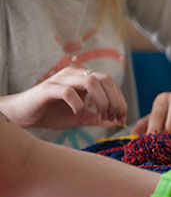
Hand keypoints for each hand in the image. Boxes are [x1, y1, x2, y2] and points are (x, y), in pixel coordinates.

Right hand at [0, 67, 126, 128]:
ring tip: (99, 115)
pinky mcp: (47, 89)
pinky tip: (78, 112)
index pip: (110, 83)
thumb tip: (118, 122)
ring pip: (90, 81)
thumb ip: (98, 118)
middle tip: (114, 117)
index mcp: (83, 78)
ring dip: (101, 100)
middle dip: (115, 100)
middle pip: (104, 79)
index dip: (120, 100)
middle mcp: (73, 75)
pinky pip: (68, 92)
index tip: (121, 118)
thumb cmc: (52, 113)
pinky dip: (78, 104)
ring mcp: (60, 80)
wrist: (24, 114)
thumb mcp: (81, 117)